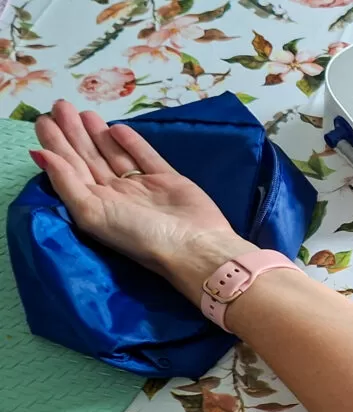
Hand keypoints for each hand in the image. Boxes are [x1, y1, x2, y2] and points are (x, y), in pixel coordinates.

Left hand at [30, 100, 255, 304]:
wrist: (193, 244)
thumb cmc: (139, 233)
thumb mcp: (92, 212)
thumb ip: (66, 181)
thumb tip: (39, 153)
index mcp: (96, 205)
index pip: (71, 169)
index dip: (57, 145)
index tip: (44, 120)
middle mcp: (116, 195)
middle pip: (89, 158)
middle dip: (74, 133)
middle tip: (61, 105)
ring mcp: (143, 186)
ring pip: (115, 154)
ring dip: (98, 133)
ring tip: (83, 112)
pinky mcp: (168, 179)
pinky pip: (145, 157)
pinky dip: (132, 143)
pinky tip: (117, 128)